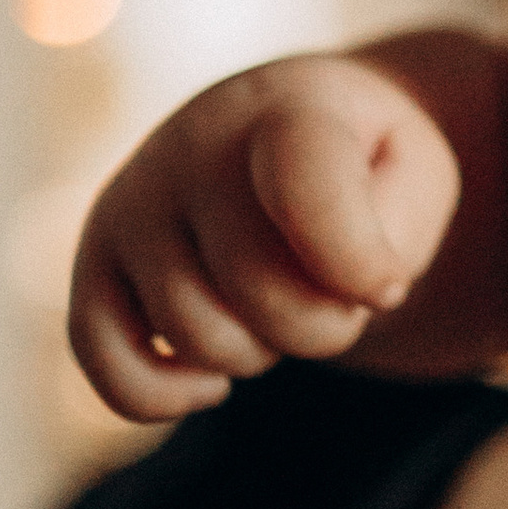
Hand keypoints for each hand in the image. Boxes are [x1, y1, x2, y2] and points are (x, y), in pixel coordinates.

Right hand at [71, 52, 465, 418]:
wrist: (282, 140)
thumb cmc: (364, 169)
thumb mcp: (416, 176)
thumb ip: (396, 230)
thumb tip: (344, 294)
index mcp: (286, 108)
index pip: (304, 184)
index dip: (356, 262)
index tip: (386, 288)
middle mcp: (190, 145)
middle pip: (261, 292)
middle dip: (322, 324)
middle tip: (333, 294)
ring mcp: (130, 203)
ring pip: (198, 338)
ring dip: (259, 353)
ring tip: (273, 303)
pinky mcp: (91, 264)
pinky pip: (108, 369)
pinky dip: (163, 400)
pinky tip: (211, 380)